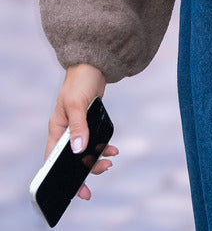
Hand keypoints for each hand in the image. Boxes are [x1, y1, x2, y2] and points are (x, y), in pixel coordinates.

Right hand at [46, 64, 117, 199]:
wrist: (93, 66)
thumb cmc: (80, 82)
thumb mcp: (77, 104)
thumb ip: (78, 127)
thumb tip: (78, 150)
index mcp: (57, 130)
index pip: (54, 160)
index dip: (62, 178)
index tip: (76, 190)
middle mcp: (66, 132)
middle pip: (72, 160)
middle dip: (85, 170)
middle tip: (103, 171)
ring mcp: (78, 128)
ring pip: (85, 152)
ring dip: (97, 158)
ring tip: (110, 160)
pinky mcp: (89, 124)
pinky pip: (94, 142)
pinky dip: (103, 147)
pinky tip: (112, 148)